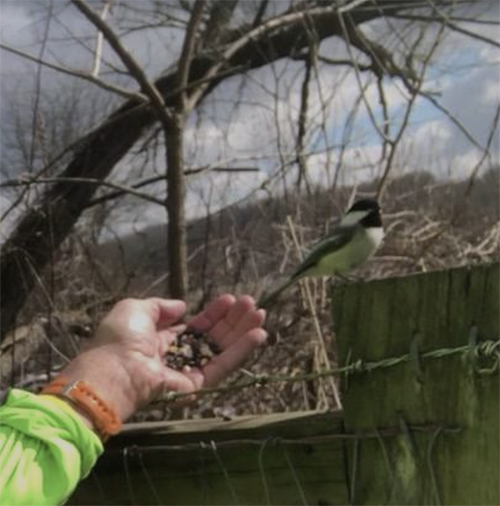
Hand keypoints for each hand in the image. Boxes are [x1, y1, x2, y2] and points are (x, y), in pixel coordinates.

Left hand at [61, 295, 265, 420]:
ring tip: (260, 315)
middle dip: (233, 320)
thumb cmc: (120, 338)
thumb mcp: (136, 308)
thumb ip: (161, 306)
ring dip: (243, 333)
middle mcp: (178, 355)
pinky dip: (241, 350)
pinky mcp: (198, 385)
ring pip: (222, 350)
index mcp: (162, 339)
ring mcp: (189, 371)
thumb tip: (183, 306)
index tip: (231, 299)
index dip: (214, 313)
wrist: (113, 371)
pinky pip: (223, 366)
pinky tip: (258, 334)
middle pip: (213, 336)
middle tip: (252, 303)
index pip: (196, 326)